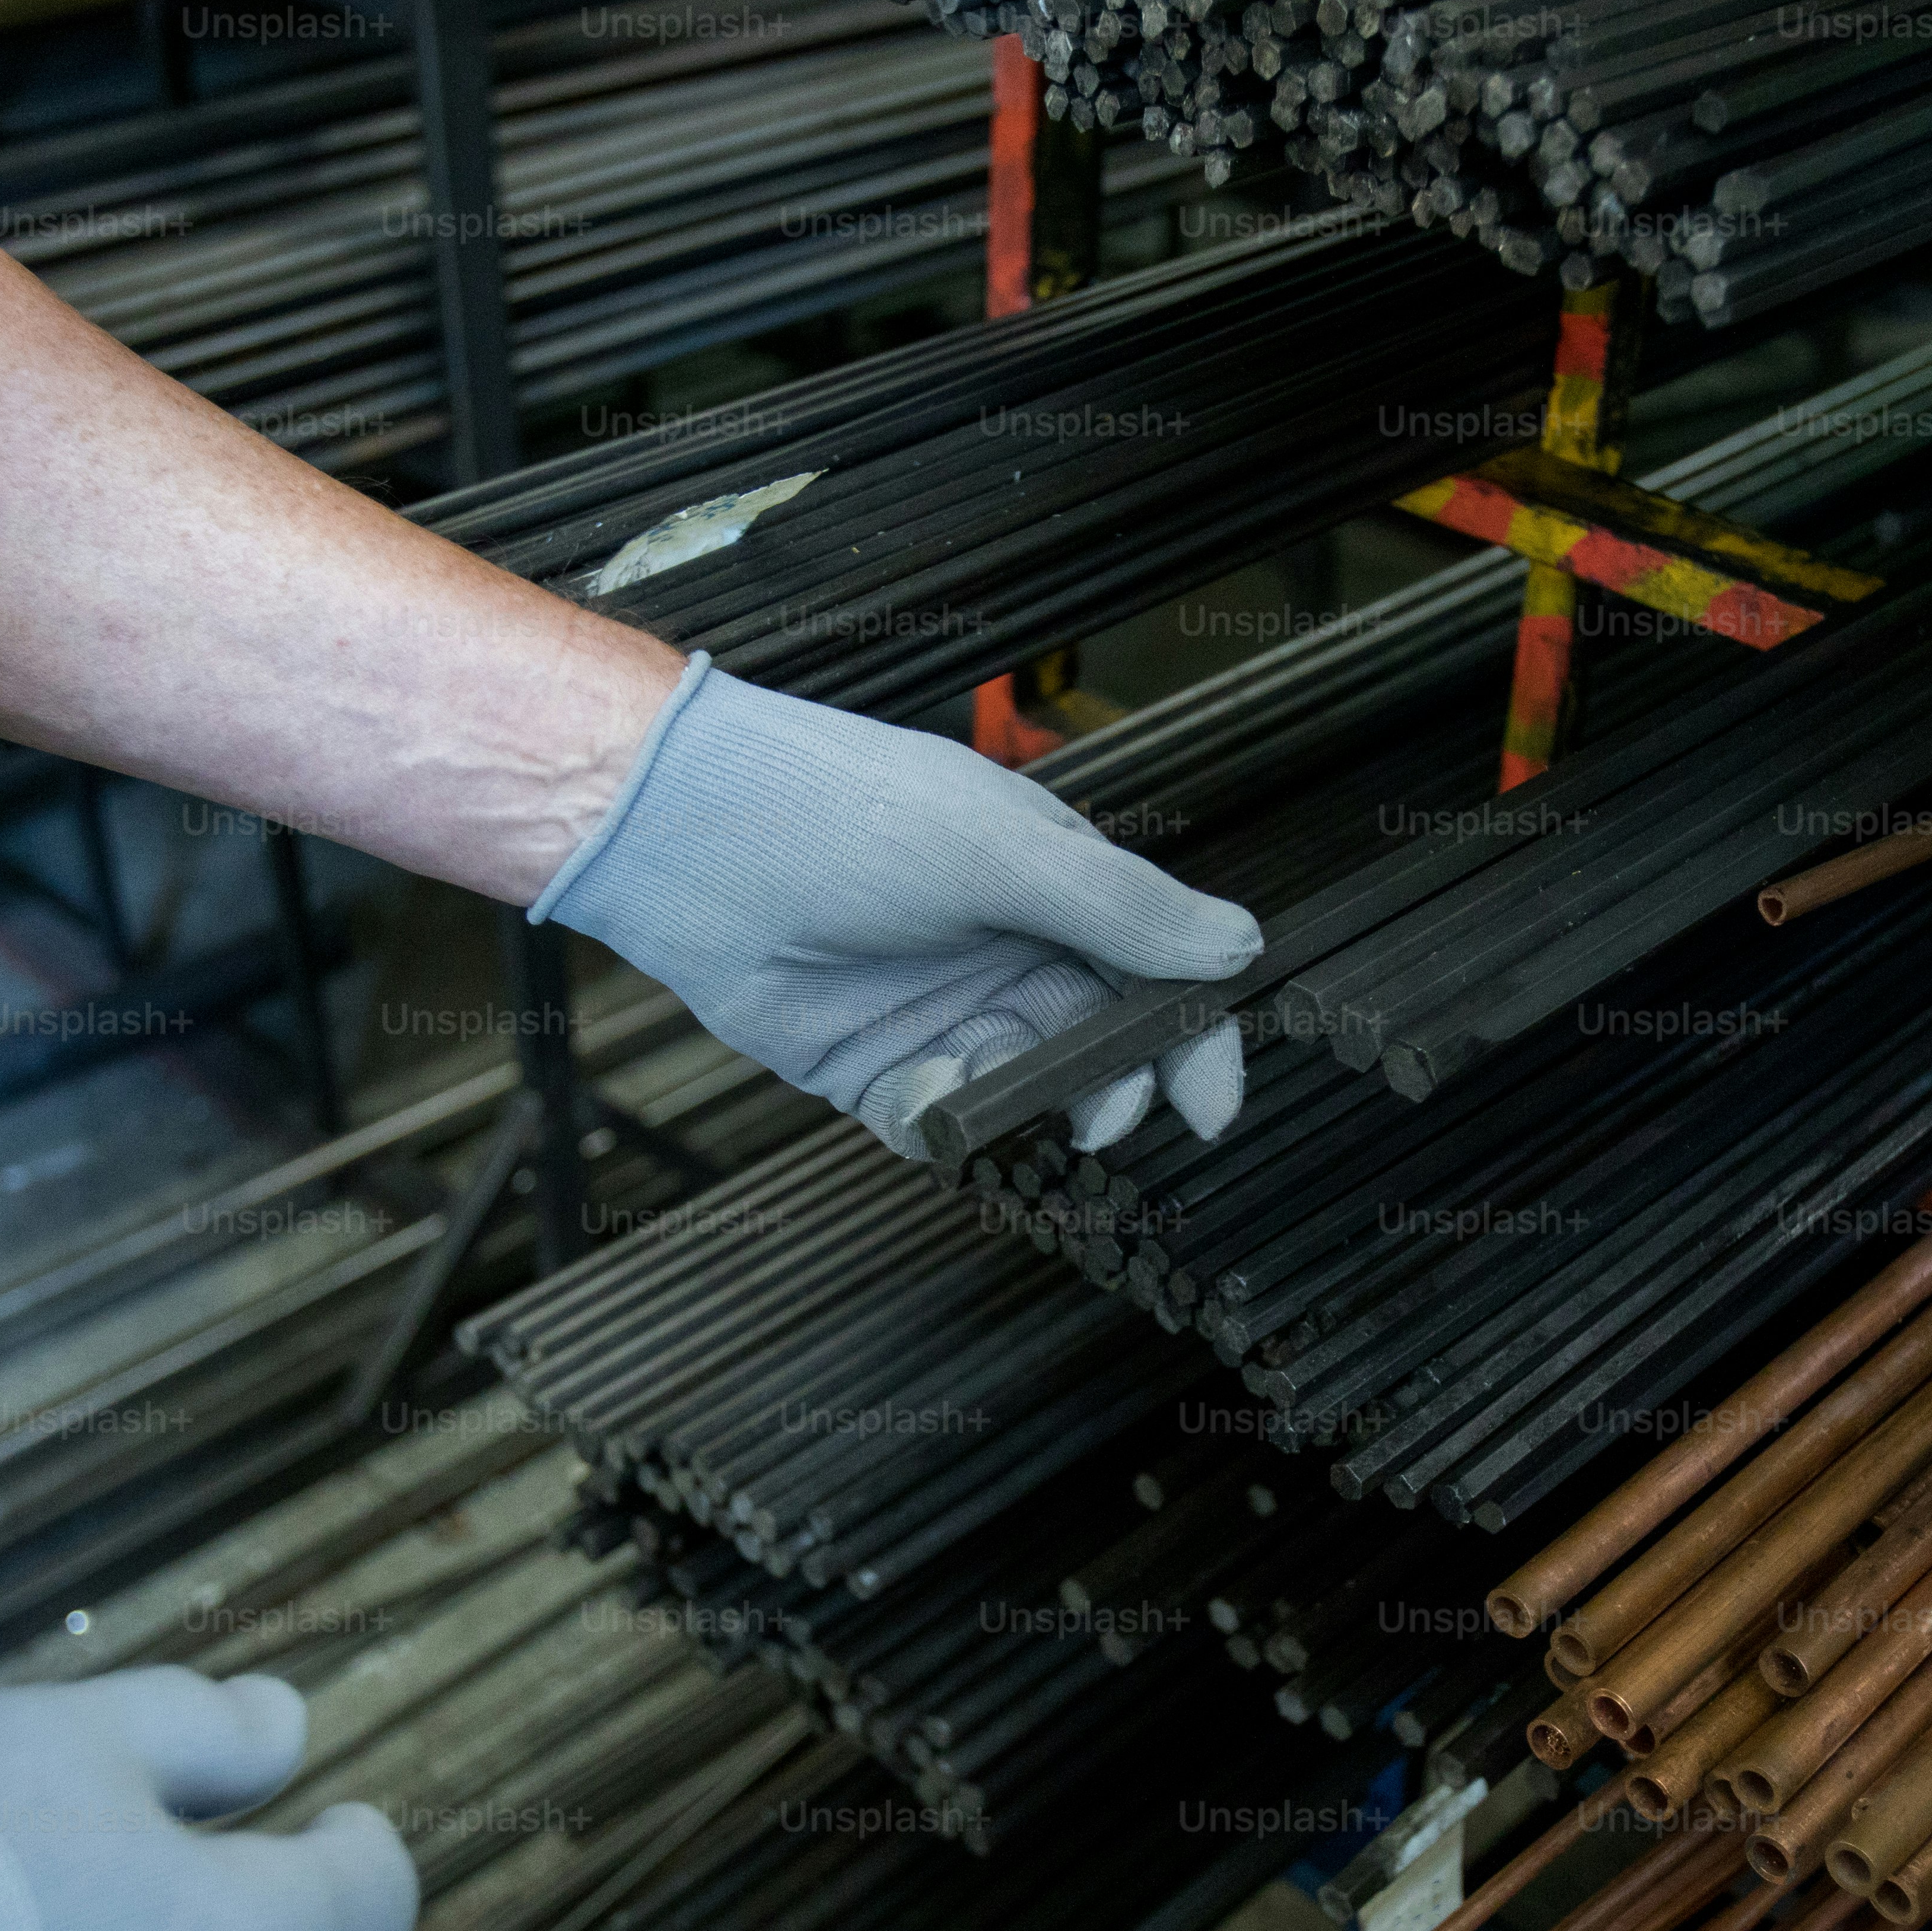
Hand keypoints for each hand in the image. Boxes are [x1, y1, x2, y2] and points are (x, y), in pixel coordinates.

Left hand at [532, 655, 1263, 1155]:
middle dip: (1113, 1090)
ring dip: (1021, 1105)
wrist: (694, 840)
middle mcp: (1008, 951)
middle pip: (1101, 1048)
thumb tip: (1237, 946)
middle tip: (1103, 1115)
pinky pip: (936, 1119)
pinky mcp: (876, 1064)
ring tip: (989, 1080)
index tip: (1213, 1104)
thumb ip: (1122, 908)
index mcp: (1056, 885)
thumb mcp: (1003, 850)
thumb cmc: (845, 811)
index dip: (1194, 1039)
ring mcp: (943, 1011)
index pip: (1157, 972)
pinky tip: (915, 1082)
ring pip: (1024, 1094)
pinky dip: (938, 1117)